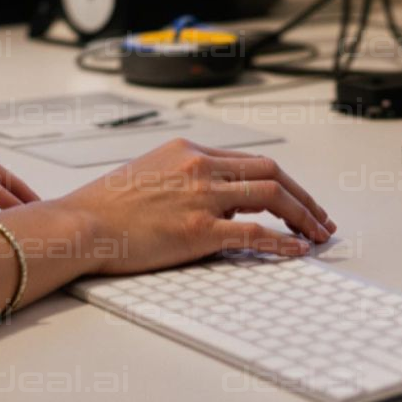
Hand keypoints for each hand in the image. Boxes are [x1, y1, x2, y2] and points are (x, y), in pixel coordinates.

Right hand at [55, 138, 334, 277]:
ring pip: (272, 196)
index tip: (296, 199)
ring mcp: (201, 197)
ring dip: (303, 216)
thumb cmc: (104, 207)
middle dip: (303, 197)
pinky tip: (297, 250)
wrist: (80, 224)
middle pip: (271, 172)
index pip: (249, 160)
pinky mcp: (198, 230)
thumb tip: (219, 203)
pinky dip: (283, 242)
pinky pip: (255, 234)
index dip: (281, 181)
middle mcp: (199, 167)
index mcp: (187, 151)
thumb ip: (186, 181)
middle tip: (320, 217)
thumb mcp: (149, 175)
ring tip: (318, 234)